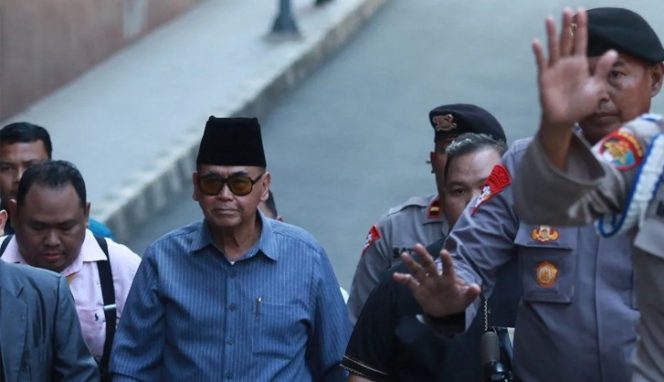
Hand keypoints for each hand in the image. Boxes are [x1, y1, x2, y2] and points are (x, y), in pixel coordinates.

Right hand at [393, 244, 479, 317]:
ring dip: (411, 263)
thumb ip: (470, 293)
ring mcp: (426, 282)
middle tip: (417, 246)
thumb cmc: (456, 301)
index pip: (447, 267)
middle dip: (423, 255)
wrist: (446, 311)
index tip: (443, 252)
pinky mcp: (418, 289)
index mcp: (448, 278)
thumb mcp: (465, 299)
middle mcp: (436, 277)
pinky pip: (409, 283)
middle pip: (429, 264)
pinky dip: (402, 279)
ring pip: (417, 270)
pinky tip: (395, 275)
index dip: (446, 260)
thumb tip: (477, 288)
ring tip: (404, 255)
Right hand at [533, 8, 616, 128]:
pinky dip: (539, 53)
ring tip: (550, 19)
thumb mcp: (596, 87)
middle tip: (567, 10)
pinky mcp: (544, 77)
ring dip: (551, 34)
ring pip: (554, 47)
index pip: (581, 41)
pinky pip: (542, 62)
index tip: (582, 12)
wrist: (565, 119)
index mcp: (580, 63)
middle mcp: (566, 63)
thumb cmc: (581, 105)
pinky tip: (537, 42)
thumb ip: (601, 69)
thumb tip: (613, 51)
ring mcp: (554, 69)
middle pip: (567, 40)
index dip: (582, 27)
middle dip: (567, 25)